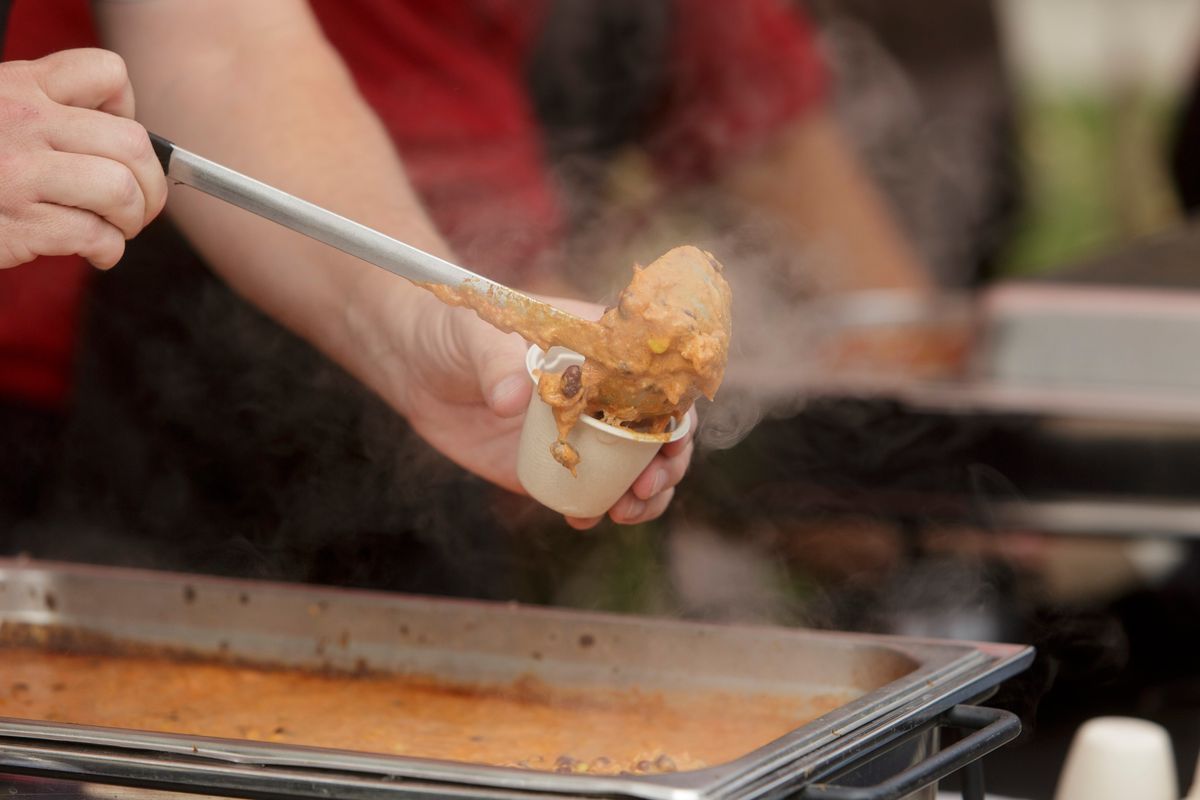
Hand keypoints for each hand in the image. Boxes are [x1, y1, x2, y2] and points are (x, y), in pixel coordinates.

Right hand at [0, 49, 167, 269]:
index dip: (129, 109)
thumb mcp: (4, 116)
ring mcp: (20, 172)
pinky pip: (95, 235)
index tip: (118, 144)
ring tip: (117, 229)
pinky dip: (108, 249)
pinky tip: (96, 251)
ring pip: (121, 190)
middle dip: (152, 184)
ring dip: (133, 219)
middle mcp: (24, 122)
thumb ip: (53, 115)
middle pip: (132, 144)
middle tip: (141, 205)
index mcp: (22, 86)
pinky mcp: (19, 222)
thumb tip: (128, 146)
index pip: (107, 73)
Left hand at [392, 293, 695, 528]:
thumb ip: (498, 364)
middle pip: (659, 431)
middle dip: (668, 464)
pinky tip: (588, 519)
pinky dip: (598, 508)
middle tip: (648, 487)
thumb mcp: (478, 336)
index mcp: (601, 350)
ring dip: (645, 495)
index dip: (675, 411)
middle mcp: (601, 393)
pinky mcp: (553, 463)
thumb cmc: (456, 331)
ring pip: (634, 467)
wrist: (416, 364)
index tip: (670, 440)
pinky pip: (589, 490)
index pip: (659, 380)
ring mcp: (581, 431)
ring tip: (629, 511)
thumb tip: (512, 400)